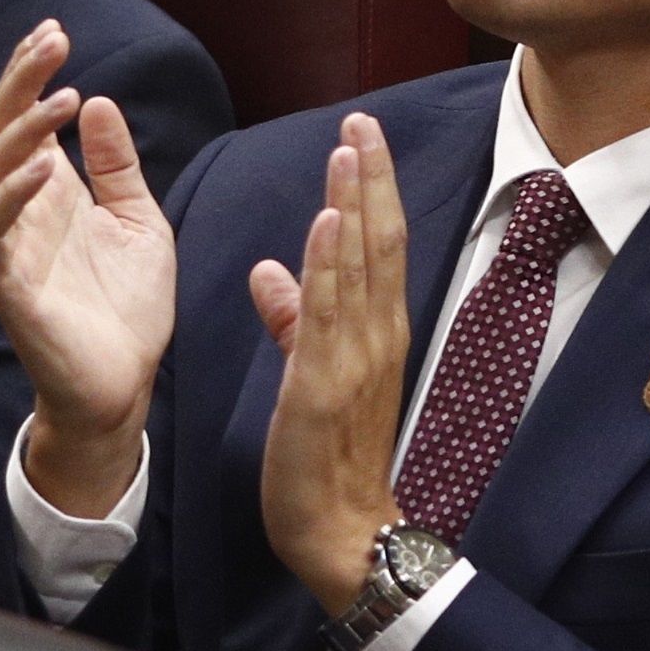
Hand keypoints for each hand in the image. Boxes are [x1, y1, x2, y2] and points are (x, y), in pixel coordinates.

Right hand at [0, 20, 173, 517]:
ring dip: (23, 130)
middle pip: (2, 131)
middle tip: (53, 39)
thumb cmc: (127, 307)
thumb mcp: (138, 220)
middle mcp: (20, 211)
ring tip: (62, 94)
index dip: (33, 73)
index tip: (56, 31)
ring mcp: (9, 247)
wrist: (123, 385)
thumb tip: (101, 102)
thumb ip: (118, 166)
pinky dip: (15, 196)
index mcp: (49, 192)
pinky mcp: (9, 287)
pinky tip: (44, 167)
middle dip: (23, 82)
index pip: (26, 118)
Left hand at [255, 113, 409, 614]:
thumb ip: (294, 320)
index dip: (373, 188)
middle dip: (370, 178)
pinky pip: (327, 314)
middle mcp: (375, 336)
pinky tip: (327, 222)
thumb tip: (270, 271)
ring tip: (348, 148)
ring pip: (358, 266)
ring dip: (352, 202)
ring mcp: (354, 359)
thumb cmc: (327, 457)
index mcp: (374, 332)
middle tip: (364, 119)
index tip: (363, 135)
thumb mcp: (308, 375)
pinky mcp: (321, 385)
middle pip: (378, 242)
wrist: (340, 531)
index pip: (378, 245)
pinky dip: (329, 263)